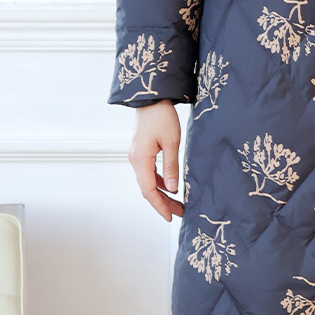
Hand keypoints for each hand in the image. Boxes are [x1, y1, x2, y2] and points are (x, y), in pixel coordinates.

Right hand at [127, 99, 184, 221]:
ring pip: (148, 181)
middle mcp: (135, 160)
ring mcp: (137, 156)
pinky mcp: (141, 151)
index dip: (160, 206)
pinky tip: (171, 185)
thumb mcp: (172, 142)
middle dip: (163, 203)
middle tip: (179, 213)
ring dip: (162, 193)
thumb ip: (172, 166)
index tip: (171, 217)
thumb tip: (174, 189)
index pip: (149, 191)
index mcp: (141, 160)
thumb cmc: (162, 117)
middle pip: (148, 189)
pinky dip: (160, 181)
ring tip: (177, 203)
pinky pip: (149, 172)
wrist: (151, 97)